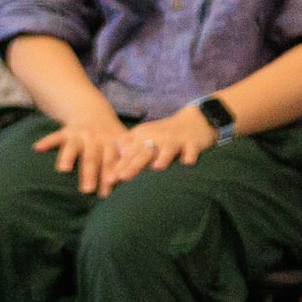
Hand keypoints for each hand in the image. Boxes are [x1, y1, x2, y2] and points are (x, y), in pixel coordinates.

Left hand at [88, 102, 217, 191]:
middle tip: (123, 177)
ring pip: (167, 149)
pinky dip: (190, 154)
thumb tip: (108, 170)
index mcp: (141, 138)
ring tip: (157, 167)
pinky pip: (191, 149)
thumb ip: (127, 153)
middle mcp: (156, 138)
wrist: (193, 121)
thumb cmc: (163, 136)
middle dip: (133, 165)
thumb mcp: (143, 140)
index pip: (128, 154)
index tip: (108, 180)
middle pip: (143, 153)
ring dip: (163, 157)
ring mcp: (175, 140)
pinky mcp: (192, 142)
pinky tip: (188, 161)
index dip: (118, 166)